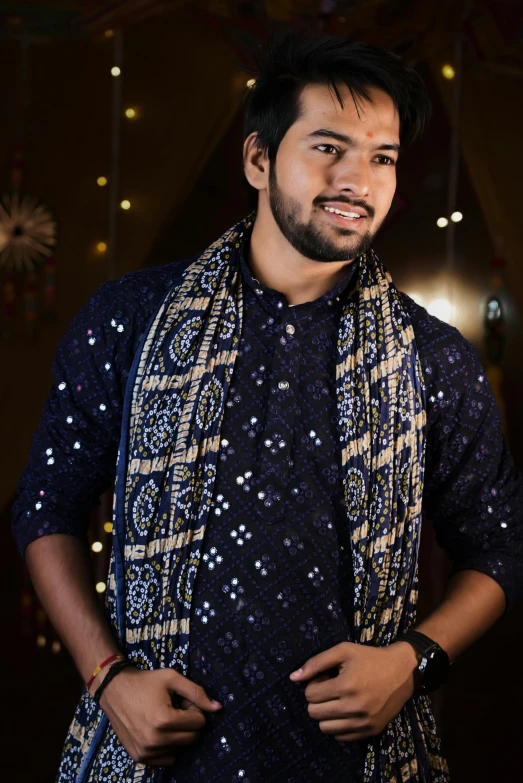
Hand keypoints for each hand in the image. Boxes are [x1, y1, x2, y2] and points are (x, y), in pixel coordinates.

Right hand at [97, 666, 221, 765]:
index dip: (195, 710)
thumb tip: (218, 708)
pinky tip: (159, 730)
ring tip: (166, 718)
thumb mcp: (172, 678)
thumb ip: (197, 693)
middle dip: (189, 723)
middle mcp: (155, 740)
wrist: (114, 690)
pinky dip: (169, 747)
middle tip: (176, 709)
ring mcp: (146, 752)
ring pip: (181, 750)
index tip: (183, 701)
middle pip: (192, 739)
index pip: (199, 724)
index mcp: (164, 720)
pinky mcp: (140, 758)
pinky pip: (168, 759)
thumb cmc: (145, 682)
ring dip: (179, 735)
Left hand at [289, 641, 419, 741]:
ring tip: (337, 701)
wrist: (403, 672)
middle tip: (330, 690)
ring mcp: (363, 723)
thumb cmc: (370, 658)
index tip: (326, 678)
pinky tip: (346, 711)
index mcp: (346, 685)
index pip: (310, 695)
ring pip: (325, 729)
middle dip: (317, 700)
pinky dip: (338, 726)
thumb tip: (293, 678)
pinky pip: (341, 738)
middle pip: (314, 714)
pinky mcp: (370, 732)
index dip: (314, 684)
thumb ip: (316, 662)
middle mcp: (354, 707)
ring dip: (326, 715)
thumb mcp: (343, 651)